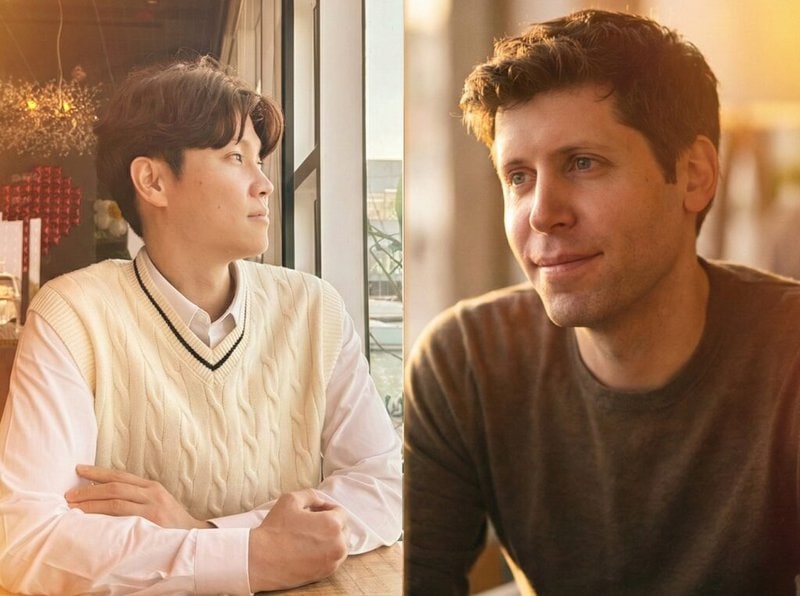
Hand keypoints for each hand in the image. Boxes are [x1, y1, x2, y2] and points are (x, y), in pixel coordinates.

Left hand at [65, 464, 211, 529]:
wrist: (194, 538)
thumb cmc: (171, 523)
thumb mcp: (158, 502)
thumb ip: (138, 496)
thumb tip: (104, 493)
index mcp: (152, 487)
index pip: (120, 476)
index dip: (98, 472)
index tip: (79, 470)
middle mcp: (152, 494)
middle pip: (115, 486)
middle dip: (89, 489)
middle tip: (69, 495)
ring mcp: (152, 508)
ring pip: (115, 501)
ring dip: (91, 503)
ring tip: (73, 506)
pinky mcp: (152, 523)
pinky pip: (122, 518)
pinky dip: (104, 517)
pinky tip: (90, 520)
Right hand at [248, 489, 348, 590]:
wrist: (261, 559)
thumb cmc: (275, 529)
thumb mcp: (291, 499)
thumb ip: (312, 495)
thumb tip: (322, 502)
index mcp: (332, 524)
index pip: (341, 512)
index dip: (328, 509)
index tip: (316, 512)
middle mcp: (338, 544)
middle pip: (343, 529)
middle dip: (331, 524)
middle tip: (312, 524)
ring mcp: (333, 561)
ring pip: (340, 545)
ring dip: (331, 539)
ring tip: (311, 537)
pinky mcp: (325, 573)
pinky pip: (334, 559)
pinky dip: (326, 553)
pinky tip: (310, 549)